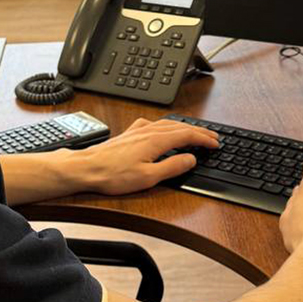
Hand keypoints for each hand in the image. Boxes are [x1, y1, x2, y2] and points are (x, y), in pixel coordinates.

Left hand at [78, 118, 217, 195]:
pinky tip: (163, 129)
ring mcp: (138, 130)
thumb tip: (190, 159)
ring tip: (195, 132)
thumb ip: (172, 167)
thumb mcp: (148, 177)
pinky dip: (167, 125)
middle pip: (180, 126)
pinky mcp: (129, 133)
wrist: (87, 168)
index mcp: (156, 140)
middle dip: (198, 131)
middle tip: (213, 137)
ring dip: (185, 127)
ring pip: (168, 123)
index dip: (204, 139)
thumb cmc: (113, 175)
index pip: (187, 135)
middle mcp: (148, 131)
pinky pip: (154, 124)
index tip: (215, 143)